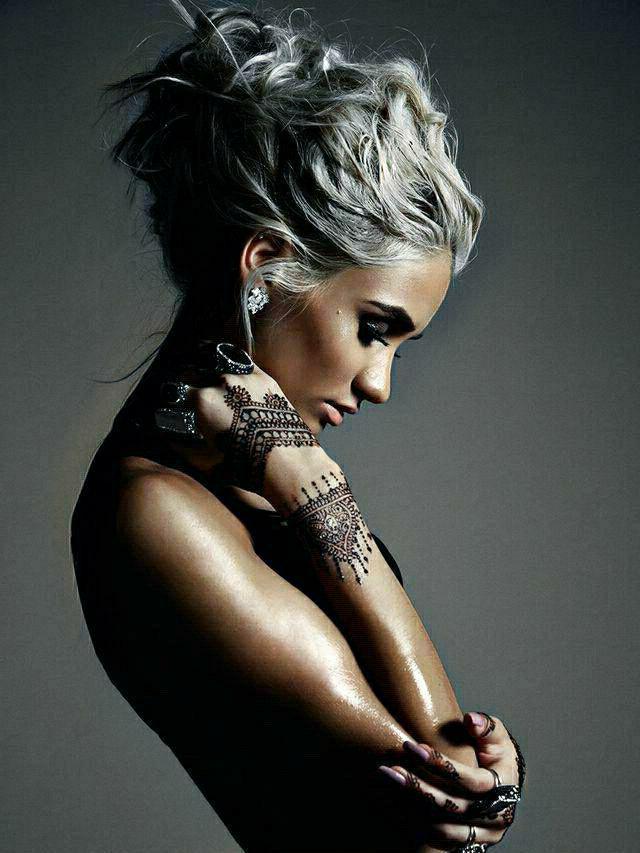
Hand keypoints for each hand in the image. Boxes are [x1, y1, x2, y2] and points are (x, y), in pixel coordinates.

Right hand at [152, 353, 321, 496]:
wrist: (289, 464)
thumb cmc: (249, 467)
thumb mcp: (207, 463)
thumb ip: (184, 449)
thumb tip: (172, 441)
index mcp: (203, 401)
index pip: (179, 390)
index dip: (176, 398)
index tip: (177, 402)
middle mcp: (223, 382)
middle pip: (199, 374)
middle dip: (194, 383)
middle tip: (198, 398)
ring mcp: (246, 377)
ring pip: (222, 368)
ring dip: (216, 375)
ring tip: (220, 391)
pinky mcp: (266, 379)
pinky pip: (244, 367)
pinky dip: (238, 372)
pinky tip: (238, 381)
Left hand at [378, 711, 524, 850]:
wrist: (505, 784)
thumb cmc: (497, 753)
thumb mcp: (498, 737)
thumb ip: (487, 727)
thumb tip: (472, 720)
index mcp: (505, 787)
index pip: (470, 781)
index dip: (442, 765)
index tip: (415, 748)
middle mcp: (498, 815)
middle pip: (453, 805)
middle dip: (420, 787)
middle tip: (392, 769)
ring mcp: (485, 833)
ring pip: (444, 824)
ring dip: (414, 804)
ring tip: (391, 780)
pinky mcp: (472, 843)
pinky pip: (442, 838)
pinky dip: (419, 823)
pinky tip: (398, 804)